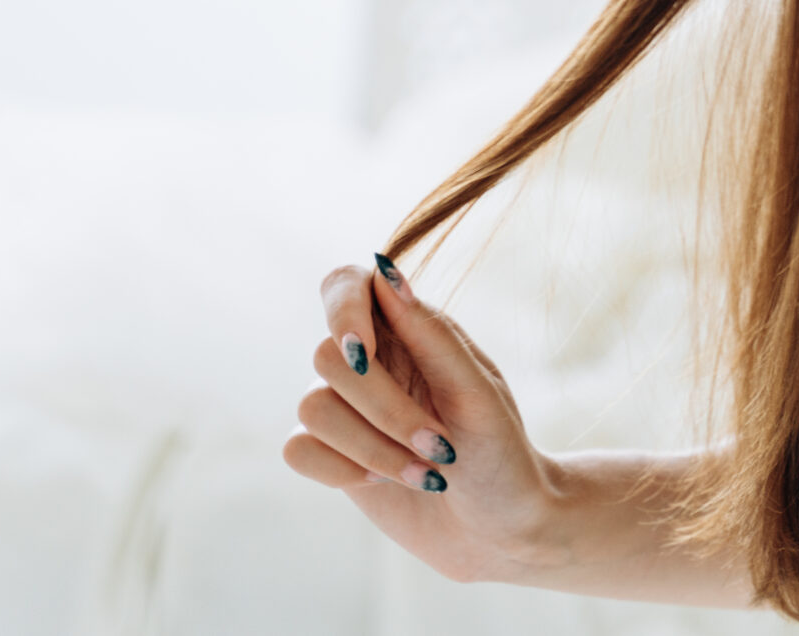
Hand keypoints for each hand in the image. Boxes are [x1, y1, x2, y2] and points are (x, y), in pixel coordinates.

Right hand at [281, 256, 560, 584]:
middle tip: (438, 444)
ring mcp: (346, 407)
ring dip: (372, 448)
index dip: (340, 309)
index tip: (364, 353)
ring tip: (425, 470)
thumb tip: (385, 271)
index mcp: (410, 328)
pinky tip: (386, 481)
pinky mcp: (329, 453)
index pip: (346, 283)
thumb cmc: (501, 452)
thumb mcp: (478, 392)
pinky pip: (298, 448)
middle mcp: (372, 360)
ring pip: (311, 405)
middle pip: (327, 355)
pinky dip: (343, 471)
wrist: (499, 528)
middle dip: (382, 408)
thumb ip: (430, 333)